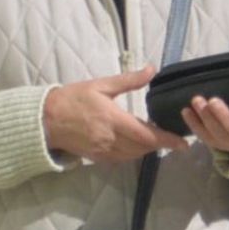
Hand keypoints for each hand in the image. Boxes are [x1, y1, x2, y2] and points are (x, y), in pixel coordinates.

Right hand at [43, 66, 186, 162]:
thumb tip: (151, 70)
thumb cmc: (73, 98)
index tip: (183, 144)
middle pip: (143, 147)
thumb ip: (129, 80)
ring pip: (134, 155)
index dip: (167, 141)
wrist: (45, 120)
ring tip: (155, 137)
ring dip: (146, 148)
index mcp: (113, 120)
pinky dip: (133, 153)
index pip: (147, 135)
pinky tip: (135, 143)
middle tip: (170, 135)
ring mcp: (102, 151)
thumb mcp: (101, 85)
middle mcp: (110, 140)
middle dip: (159, 142)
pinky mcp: (96, 158)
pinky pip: (121, 159)